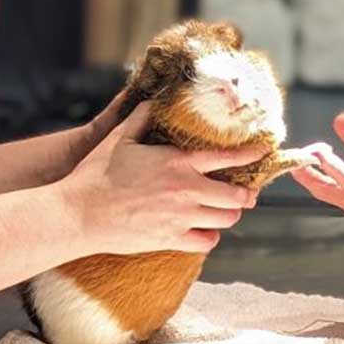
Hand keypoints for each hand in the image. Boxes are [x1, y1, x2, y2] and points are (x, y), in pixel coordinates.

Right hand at [59, 102, 265, 254]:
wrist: (79, 213)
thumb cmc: (96, 174)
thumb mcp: (120, 138)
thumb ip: (142, 118)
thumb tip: (153, 101)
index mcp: (178, 162)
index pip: (227, 158)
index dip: (251, 155)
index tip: (264, 153)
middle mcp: (186, 191)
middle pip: (235, 196)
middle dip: (245, 194)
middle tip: (247, 193)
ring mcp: (180, 218)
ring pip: (225, 220)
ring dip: (229, 215)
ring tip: (225, 210)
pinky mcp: (170, 240)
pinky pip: (206, 242)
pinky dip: (210, 237)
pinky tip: (205, 231)